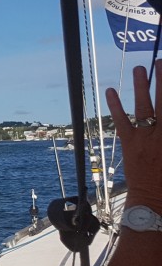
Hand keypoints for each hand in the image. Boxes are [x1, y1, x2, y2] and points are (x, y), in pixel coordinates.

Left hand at [106, 59, 161, 211]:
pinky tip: (110, 91)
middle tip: (161, 62)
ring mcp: (144, 139)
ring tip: (140, 69)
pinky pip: (121, 121)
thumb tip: (160, 115)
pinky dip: (115, 106)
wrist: (154, 203)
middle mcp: (161, 135)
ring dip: (141, 87)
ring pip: (143, 108)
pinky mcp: (128, 144)